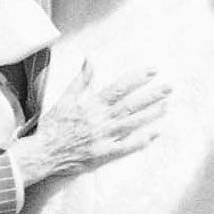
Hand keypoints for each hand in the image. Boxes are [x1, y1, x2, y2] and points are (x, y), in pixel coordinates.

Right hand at [18, 62, 169, 184]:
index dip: (137, 79)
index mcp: (91, 105)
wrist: (43, 153)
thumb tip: (90, 58)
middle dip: (152, 95)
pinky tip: (155, 132)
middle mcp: (100, 120)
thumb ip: (81, 80)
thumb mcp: (65, 99)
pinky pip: (126, 147)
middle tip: (170, 87)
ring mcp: (103, 138)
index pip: (119, 88)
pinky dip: (142, 140)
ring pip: (132, 124)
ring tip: (167, 105)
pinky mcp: (103, 154)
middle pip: (131, 105)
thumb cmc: (53, 126)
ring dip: (151, 114)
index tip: (153, 71)